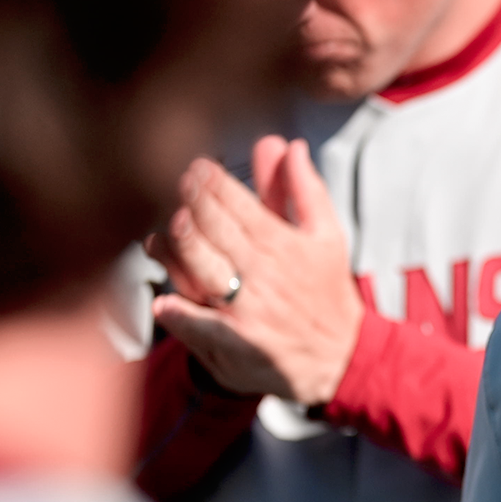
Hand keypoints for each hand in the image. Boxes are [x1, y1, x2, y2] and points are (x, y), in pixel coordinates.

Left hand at [145, 136, 364, 405]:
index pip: (240, 205)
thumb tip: (290, 145)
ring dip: (180, 247)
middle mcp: (263, 273)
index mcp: (283, 244)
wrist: (340, 356)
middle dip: (193, 202)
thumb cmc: (325, 290)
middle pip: (216, 230)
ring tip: (160, 231)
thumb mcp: (326, 236)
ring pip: (202, 270)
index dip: (214, 183)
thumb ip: (304, 189)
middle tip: (177, 183)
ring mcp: (248, 309)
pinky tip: (162, 302)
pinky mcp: (237, 343)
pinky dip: (181, 315)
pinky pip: (201, 327)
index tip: (196, 166)